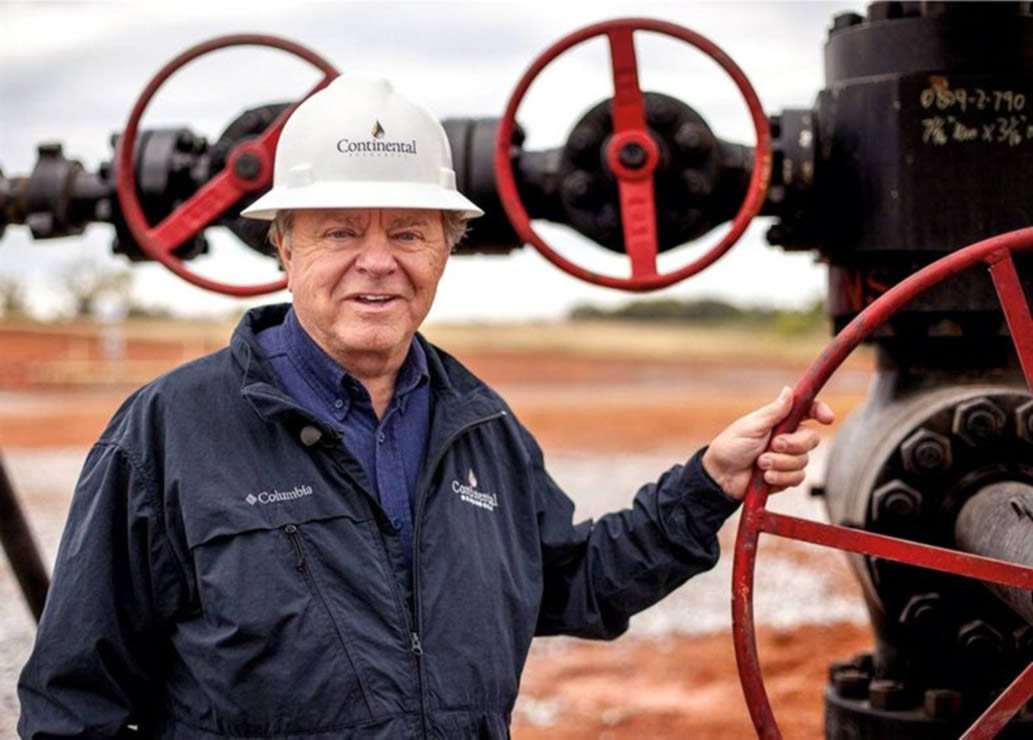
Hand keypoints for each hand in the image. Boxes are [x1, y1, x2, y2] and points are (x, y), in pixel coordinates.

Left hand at [701, 386, 834, 500]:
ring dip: (780, 463)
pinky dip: (781, 477)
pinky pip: (798, 477)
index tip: (827, 418)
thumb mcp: (751, 426)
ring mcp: (788, 458)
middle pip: (811, 439)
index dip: (821, 411)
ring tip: (760, 463)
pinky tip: (765, 477)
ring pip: (803, 460)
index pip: (808, 411)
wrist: (721, 476)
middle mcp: (788, 438)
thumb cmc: (731, 446)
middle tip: (773, 445)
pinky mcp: (786, 476)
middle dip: (793, 445)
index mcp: (780, 421)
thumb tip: (789, 390)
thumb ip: (773, 411)